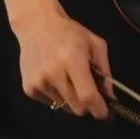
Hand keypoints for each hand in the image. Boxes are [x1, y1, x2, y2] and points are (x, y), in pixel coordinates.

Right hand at [13, 1, 114, 119]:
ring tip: (67, 77)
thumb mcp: (95, 44)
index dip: (99, 109)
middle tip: (88, 91)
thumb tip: (110, 97)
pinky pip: (50, 103)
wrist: (36, 24)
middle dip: (86, 104)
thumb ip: (105, 71)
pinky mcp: (28, 88)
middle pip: (76, 108)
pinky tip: (54, 77)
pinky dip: (56, 95)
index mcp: (73, 60)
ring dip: (70, 97)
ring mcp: (39, 82)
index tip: (106, 114)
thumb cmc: (70, 33)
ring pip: (63, 106)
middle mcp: (54, 74)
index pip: (87, 96)